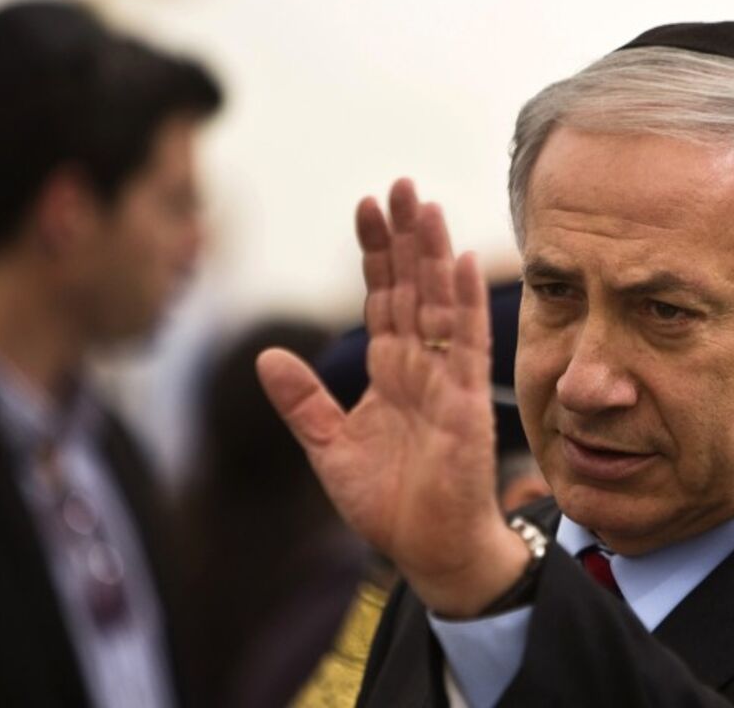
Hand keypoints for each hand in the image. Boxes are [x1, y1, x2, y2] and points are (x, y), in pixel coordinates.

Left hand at [257, 179, 527, 616]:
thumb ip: (302, 402)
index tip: (366, 206)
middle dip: (406, 238)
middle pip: (413, 288)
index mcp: (388, 372)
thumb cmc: (388, 502)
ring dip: (435, 256)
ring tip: (427, 208)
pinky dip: (466, 304)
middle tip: (401, 184)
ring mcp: (446, 381)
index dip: (375, 254)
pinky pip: (467, 346)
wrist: (428, 550)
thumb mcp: (328, 448)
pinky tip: (462, 263)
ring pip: (441, 305)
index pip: (382, 299)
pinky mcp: (466, 404)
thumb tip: (265, 355)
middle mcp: (420, 366)